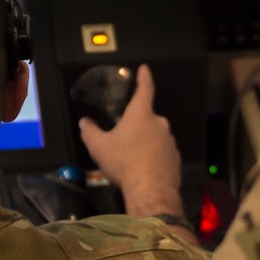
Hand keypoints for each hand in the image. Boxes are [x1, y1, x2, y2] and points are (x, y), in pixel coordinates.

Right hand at [79, 66, 184, 221]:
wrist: (151, 190)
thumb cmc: (124, 162)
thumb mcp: (99, 147)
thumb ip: (90, 131)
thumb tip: (84, 122)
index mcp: (141, 114)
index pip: (144, 89)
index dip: (144, 78)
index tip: (145, 69)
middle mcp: (159, 124)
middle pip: (147, 118)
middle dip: (136, 126)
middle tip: (123, 139)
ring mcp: (170, 141)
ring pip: (155, 137)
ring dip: (145, 143)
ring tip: (131, 159)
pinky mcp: (175, 158)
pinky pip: (162, 153)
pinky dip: (153, 158)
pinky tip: (143, 170)